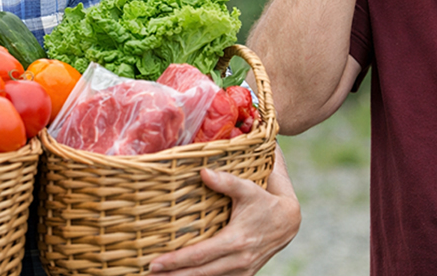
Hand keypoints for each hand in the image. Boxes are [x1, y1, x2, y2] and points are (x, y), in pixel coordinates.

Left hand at [149, 146, 300, 274]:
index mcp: (236, 241)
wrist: (289, 221)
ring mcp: (242, 271)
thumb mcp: (248, 189)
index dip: (176, 261)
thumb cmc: (264, 201)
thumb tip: (202, 172)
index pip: (200, 255)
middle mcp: (239, 261)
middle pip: (200, 274)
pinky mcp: (244, 274)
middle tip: (148, 275)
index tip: (154, 263)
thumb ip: (226, 181)